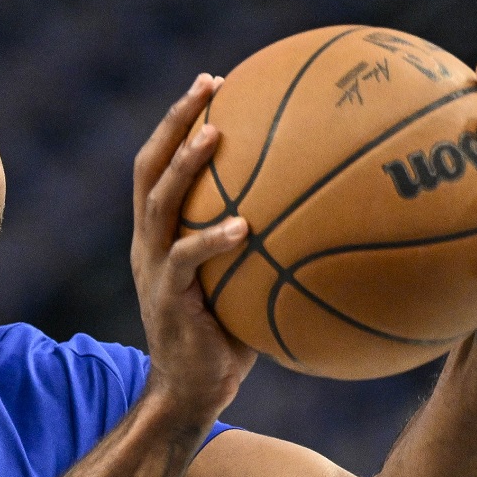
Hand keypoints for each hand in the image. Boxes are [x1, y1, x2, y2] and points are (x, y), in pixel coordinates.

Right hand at [131, 74, 256, 420]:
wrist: (191, 392)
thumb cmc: (227, 339)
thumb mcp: (243, 283)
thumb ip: (265, 247)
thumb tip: (328, 217)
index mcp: (160, 234)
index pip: (160, 163)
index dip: (179, 121)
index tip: (213, 84)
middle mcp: (148, 242)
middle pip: (150, 166)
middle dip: (176, 121)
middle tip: (208, 85)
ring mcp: (153, 268)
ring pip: (159, 202)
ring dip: (185, 165)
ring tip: (214, 135)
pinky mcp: (168, 297)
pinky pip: (186, 259)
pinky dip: (211, 238)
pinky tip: (243, 224)